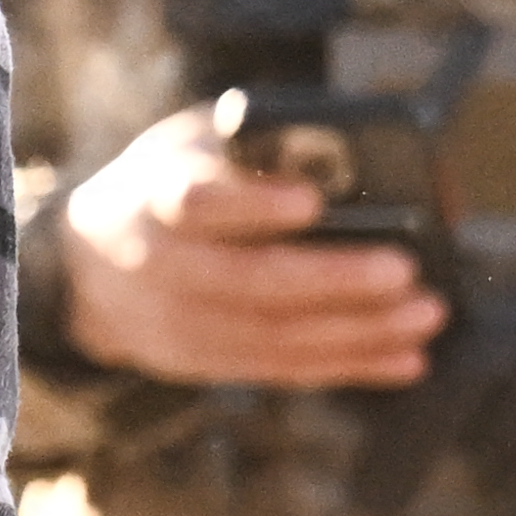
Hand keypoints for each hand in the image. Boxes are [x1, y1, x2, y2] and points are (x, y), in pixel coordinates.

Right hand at [53, 105, 443, 388]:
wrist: (89, 268)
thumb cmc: (166, 185)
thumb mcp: (193, 143)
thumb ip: (260, 144)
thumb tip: (357, 156)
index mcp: (155, 197)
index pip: (197, 203)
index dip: (252, 206)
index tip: (312, 201)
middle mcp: (161, 267)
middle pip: (249, 283)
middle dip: (332, 281)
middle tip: (405, 271)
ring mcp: (181, 325)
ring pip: (274, 338)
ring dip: (358, 332)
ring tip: (426, 315)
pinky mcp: (206, 364)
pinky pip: (284, 371)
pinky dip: (350, 367)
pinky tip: (405, 359)